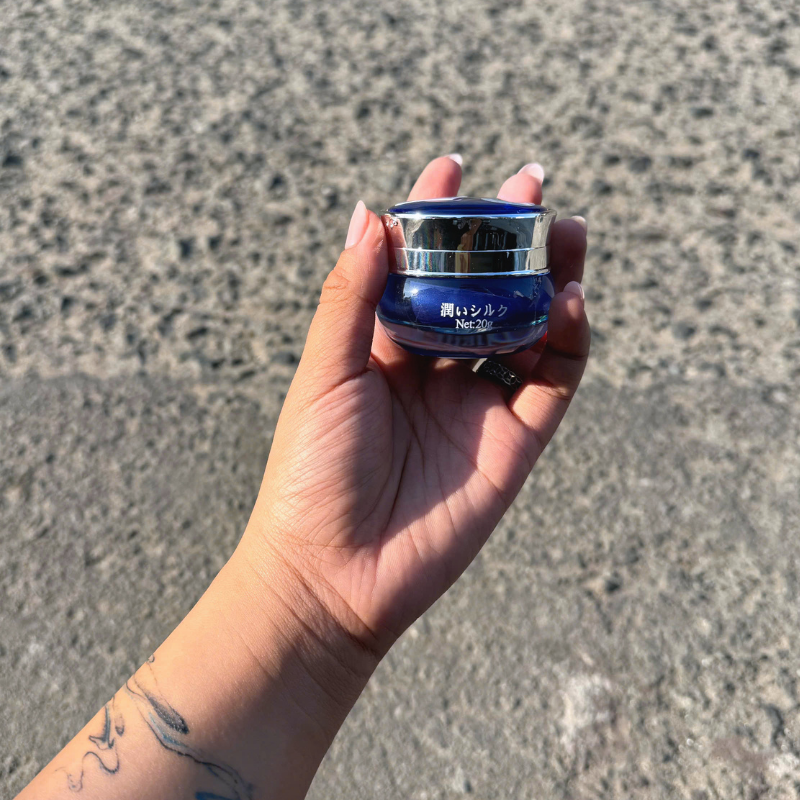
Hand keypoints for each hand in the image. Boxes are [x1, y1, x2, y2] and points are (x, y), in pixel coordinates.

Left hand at [241, 156, 588, 658]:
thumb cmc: (311, 473)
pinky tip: (568, 299)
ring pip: (529, 329)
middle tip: (530, 186)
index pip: (420, 269)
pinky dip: (570, 340)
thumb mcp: (326, 374)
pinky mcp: (513, 443)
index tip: (451, 167)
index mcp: (386, 349)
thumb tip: (367, 212)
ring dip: (551, 280)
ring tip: (565, 234)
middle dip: (508, 239)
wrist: (334, 575)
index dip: (437, 219)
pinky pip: (553, 382)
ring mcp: (478, 405)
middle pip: (485, 291)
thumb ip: (351, 296)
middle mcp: (436, 370)